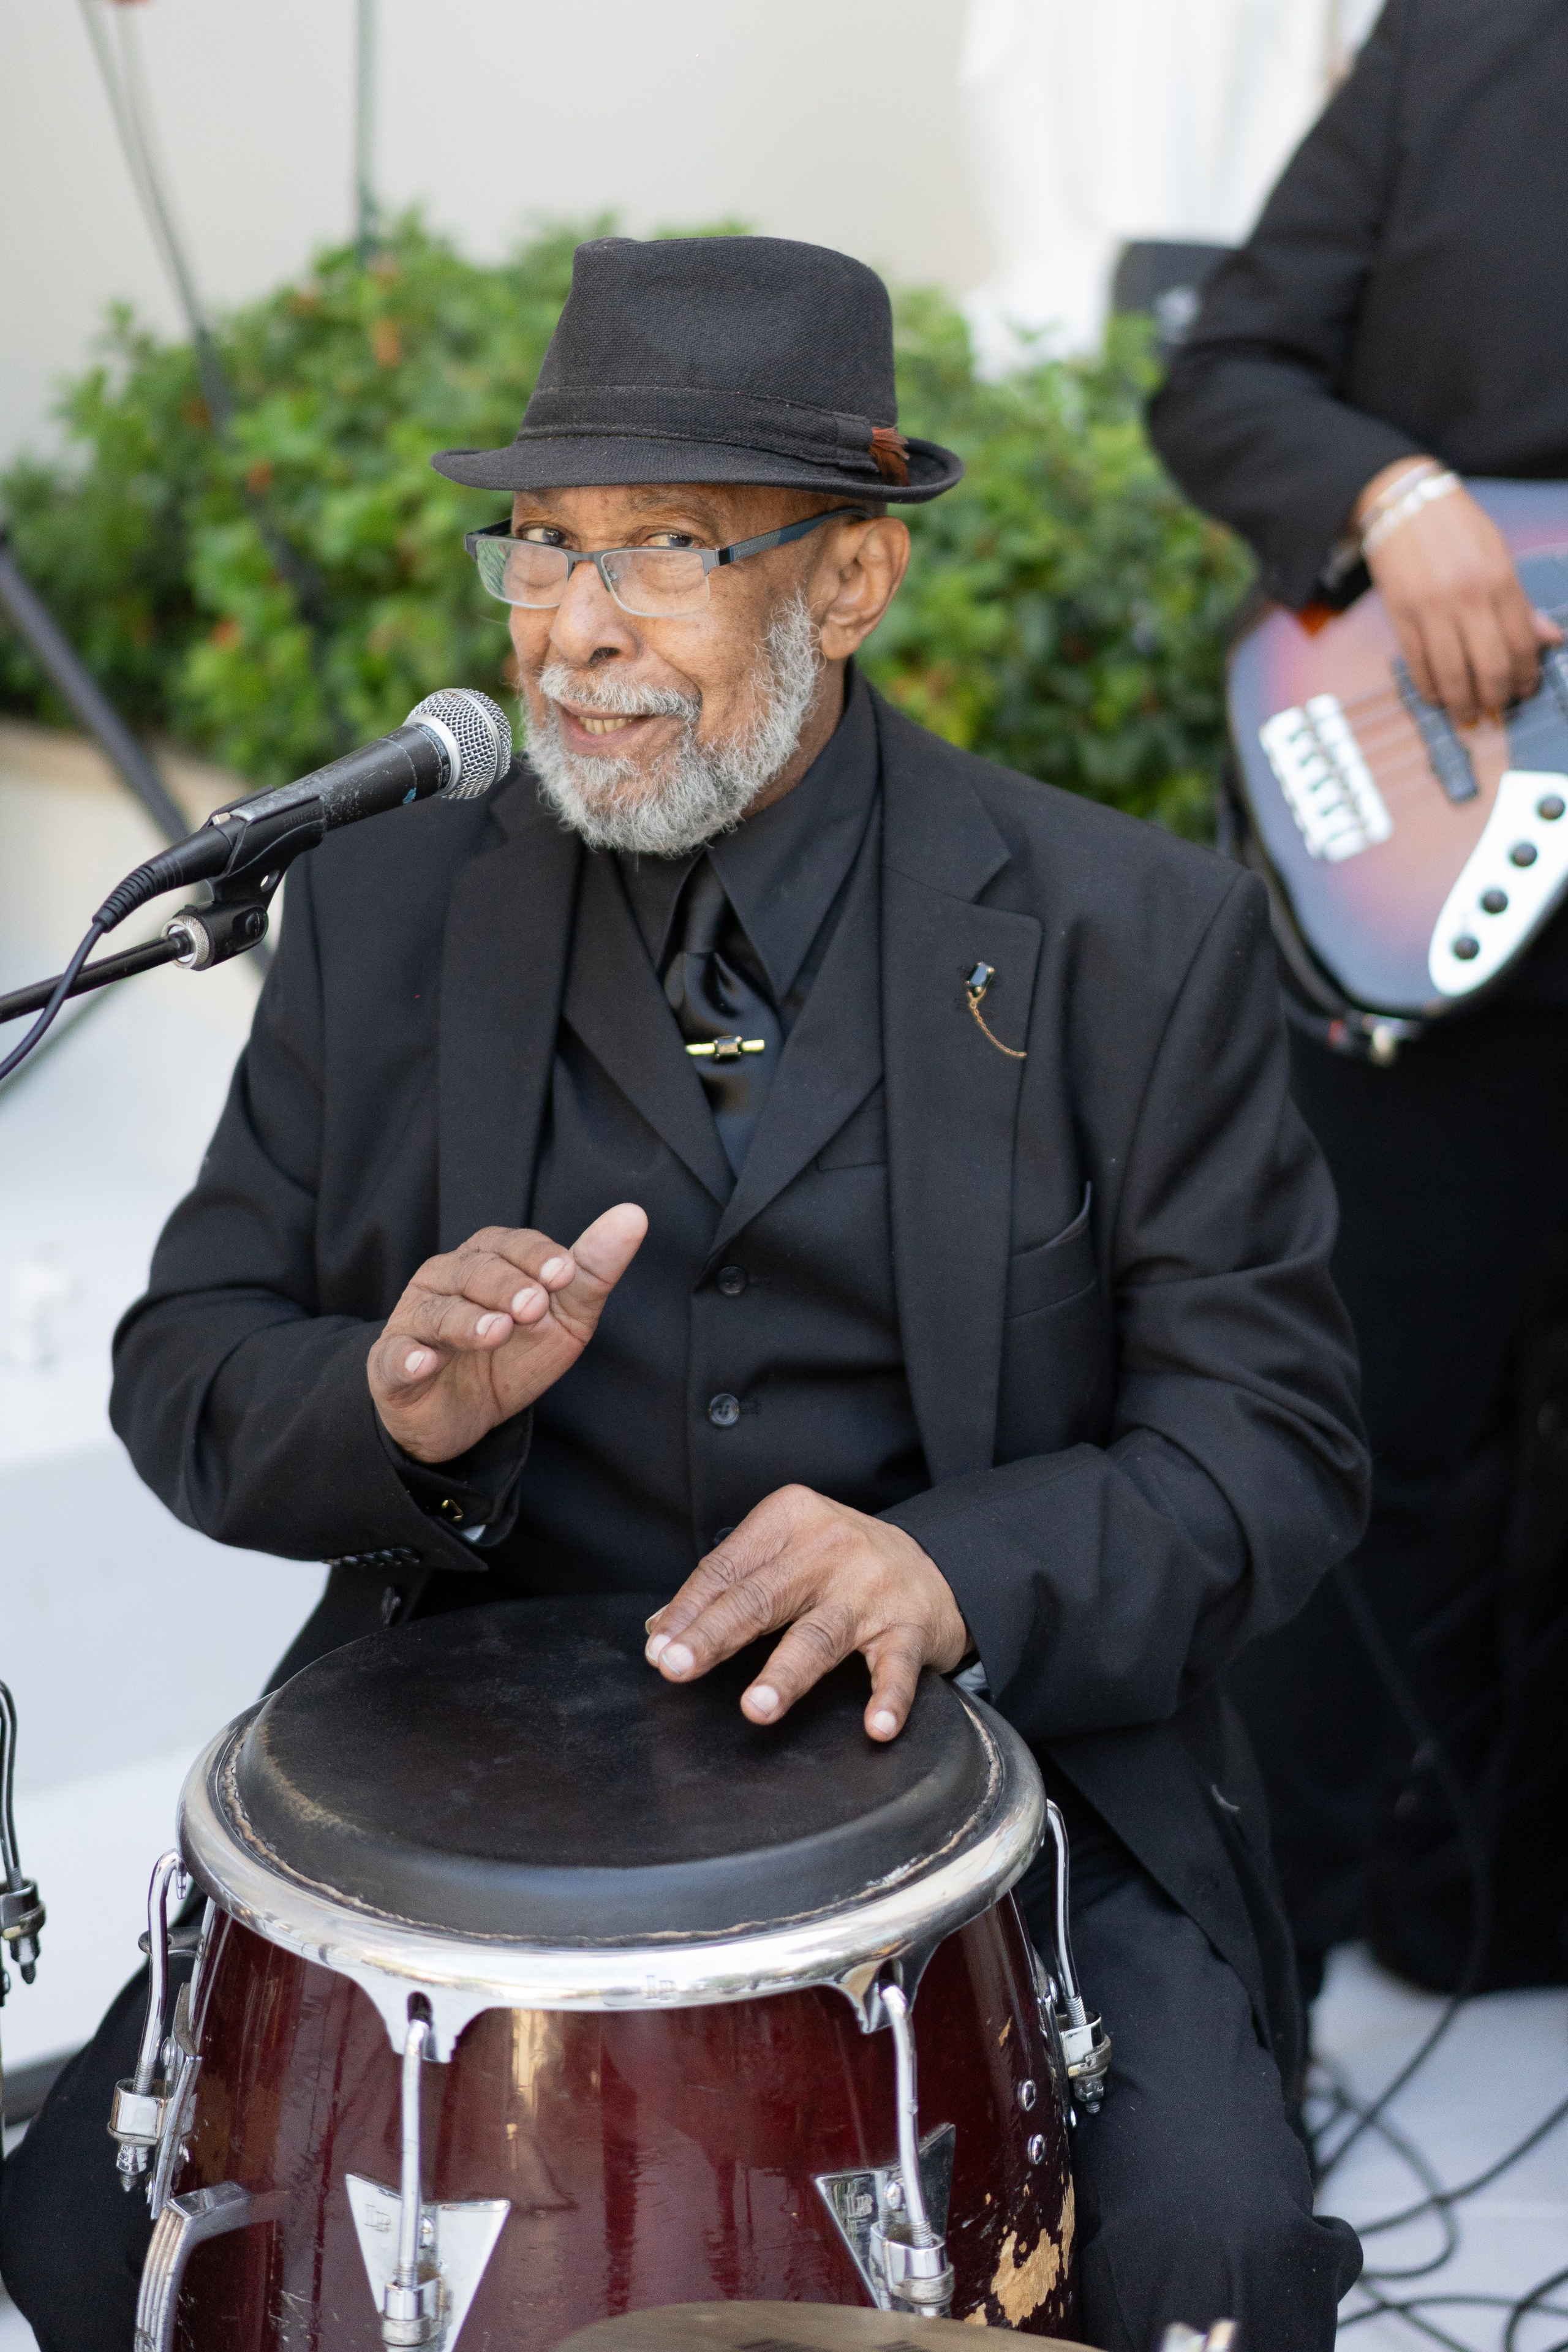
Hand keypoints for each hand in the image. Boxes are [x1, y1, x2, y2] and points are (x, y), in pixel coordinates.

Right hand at [369, 1204, 646, 1462]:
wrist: (462, 1415)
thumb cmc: (514, 1353)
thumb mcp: (563, 1315)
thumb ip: (593, 1270)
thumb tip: (634, 1215)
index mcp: (486, 1259)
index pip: (510, 1244)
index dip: (537, 1256)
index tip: (565, 1273)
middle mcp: (445, 1280)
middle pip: (474, 1271)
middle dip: (507, 1286)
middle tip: (534, 1307)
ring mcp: (415, 1321)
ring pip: (438, 1312)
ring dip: (467, 1321)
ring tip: (497, 1332)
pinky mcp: (392, 1366)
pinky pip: (396, 1357)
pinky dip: (408, 1359)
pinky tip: (424, 1361)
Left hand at [643, 1485, 969, 1741]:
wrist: (934, 1563)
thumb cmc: (840, 1563)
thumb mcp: (784, 1552)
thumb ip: (730, 1584)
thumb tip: (662, 1630)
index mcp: (790, 1518)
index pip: (728, 1568)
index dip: (690, 1610)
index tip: (659, 1647)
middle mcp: (830, 1547)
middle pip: (763, 1597)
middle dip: (716, 1634)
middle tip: (679, 1666)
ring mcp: (872, 1587)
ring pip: (820, 1634)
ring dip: (787, 1674)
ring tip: (756, 1708)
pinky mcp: (909, 1625)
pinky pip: (896, 1667)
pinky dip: (888, 1698)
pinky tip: (876, 1727)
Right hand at [1357, 465, 1560, 725]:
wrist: (1403, 503)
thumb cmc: (1455, 526)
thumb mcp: (1498, 554)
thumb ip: (1520, 601)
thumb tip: (1549, 637)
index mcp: (1498, 580)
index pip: (1521, 643)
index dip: (1527, 674)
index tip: (1526, 688)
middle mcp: (1467, 598)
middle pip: (1490, 667)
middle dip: (1496, 696)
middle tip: (1497, 706)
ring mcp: (1431, 610)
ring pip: (1452, 674)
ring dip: (1462, 702)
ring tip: (1468, 713)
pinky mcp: (1400, 617)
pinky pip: (1417, 665)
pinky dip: (1429, 687)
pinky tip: (1437, 696)